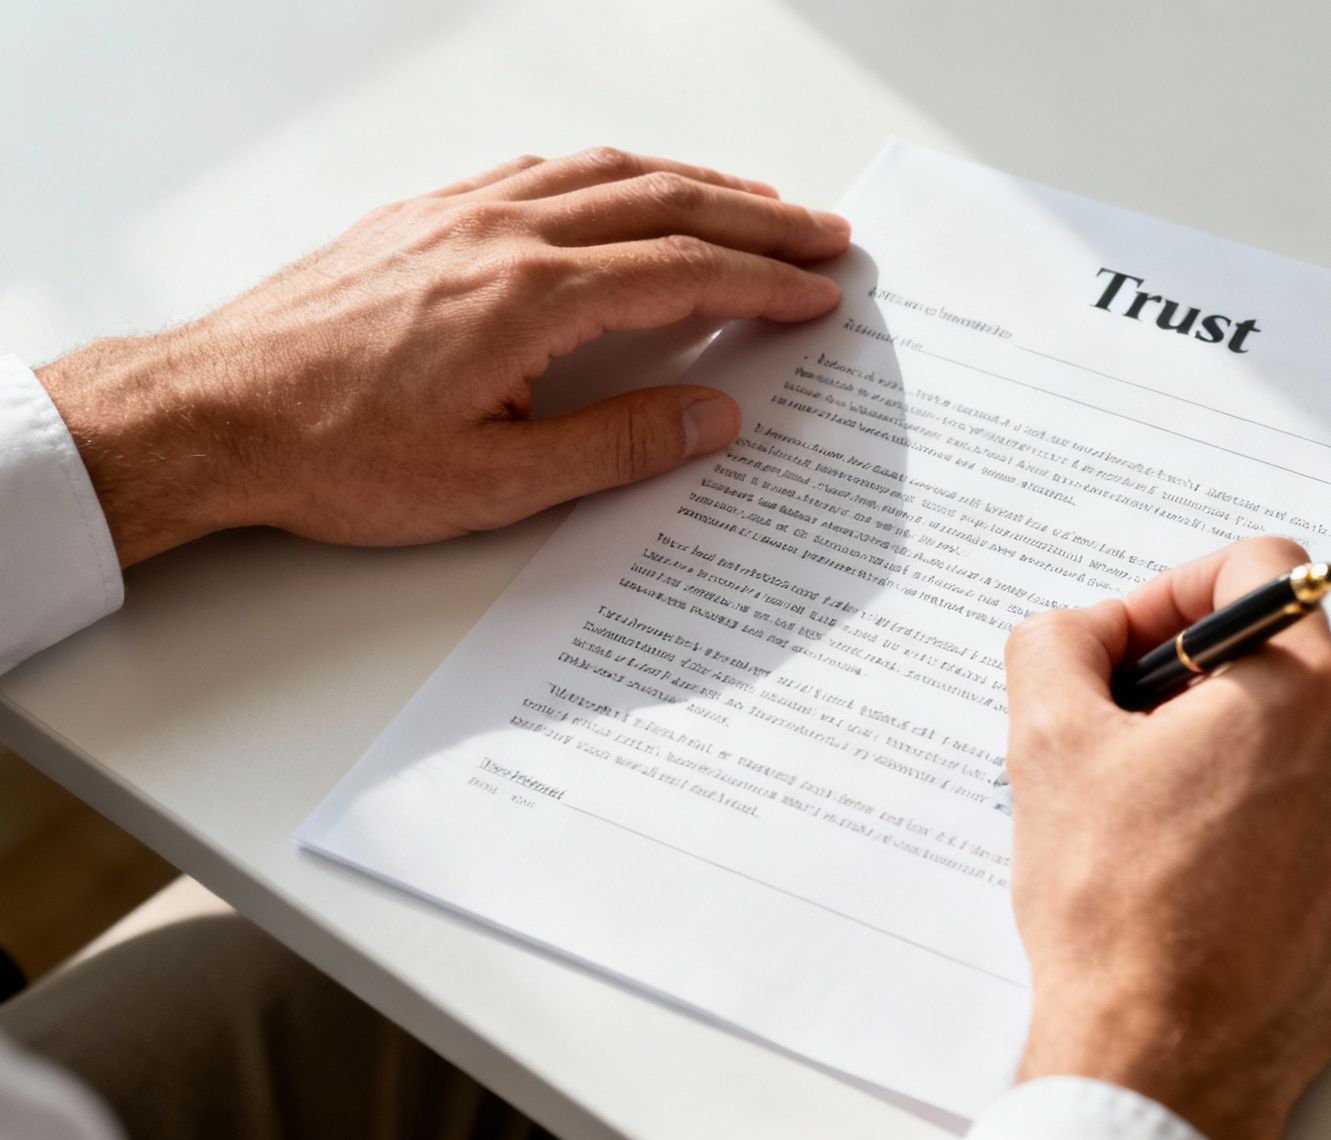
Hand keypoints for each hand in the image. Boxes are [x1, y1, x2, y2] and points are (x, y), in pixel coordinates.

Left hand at [35, 147, 850, 565]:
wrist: (211, 414)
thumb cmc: (336, 455)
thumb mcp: (494, 483)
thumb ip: (618, 446)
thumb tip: (713, 418)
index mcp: (530, 297)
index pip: (684, 273)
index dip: (764, 284)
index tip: (821, 294)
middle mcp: (501, 233)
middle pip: (663, 201)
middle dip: (756, 217)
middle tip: (824, 234)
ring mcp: (457, 213)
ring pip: (604, 170)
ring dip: (692, 180)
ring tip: (753, 203)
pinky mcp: (421, 216)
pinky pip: (540, 170)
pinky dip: (609, 173)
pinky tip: (626, 189)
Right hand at [1002, 536, 1330, 1139]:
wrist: (1168, 1062)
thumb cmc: (1121, 916)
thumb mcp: (1048, 744)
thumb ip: (1058, 644)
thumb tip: (1084, 633)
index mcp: (1306, 688)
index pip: (1261, 567)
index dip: (1177, 590)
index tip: (1135, 645)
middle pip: (1284, 659)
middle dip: (1200, 684)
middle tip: (1128, 739)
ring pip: (1309, 741)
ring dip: (1239, 755)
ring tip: (1161, 820)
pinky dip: (1275, 821)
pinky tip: (1207, 870)